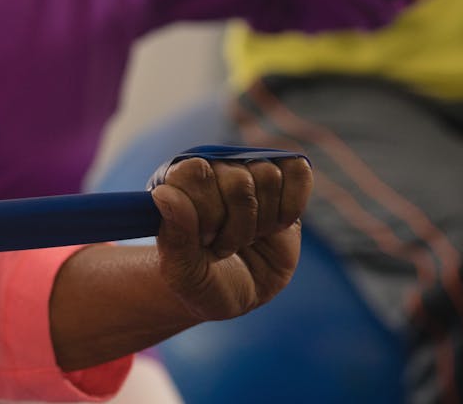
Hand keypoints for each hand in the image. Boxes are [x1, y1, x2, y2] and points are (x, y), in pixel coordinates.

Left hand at [149, 156, 310, 321]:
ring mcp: (248, 173)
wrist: (233, 293)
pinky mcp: (283, 183)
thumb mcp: (181, 271)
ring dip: (262, 221)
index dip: (207, 211)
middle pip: (238, 180)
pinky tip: (276, 227)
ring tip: (247, 239)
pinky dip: (291, 205)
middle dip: (237, 226)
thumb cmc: (201, 280)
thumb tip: (165, 194)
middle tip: (226, 247)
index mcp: (177, 182)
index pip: (195, 172)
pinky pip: (297, 172)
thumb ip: (174, 235)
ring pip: (268, 176)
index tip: (204, 240)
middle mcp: (212, 170)